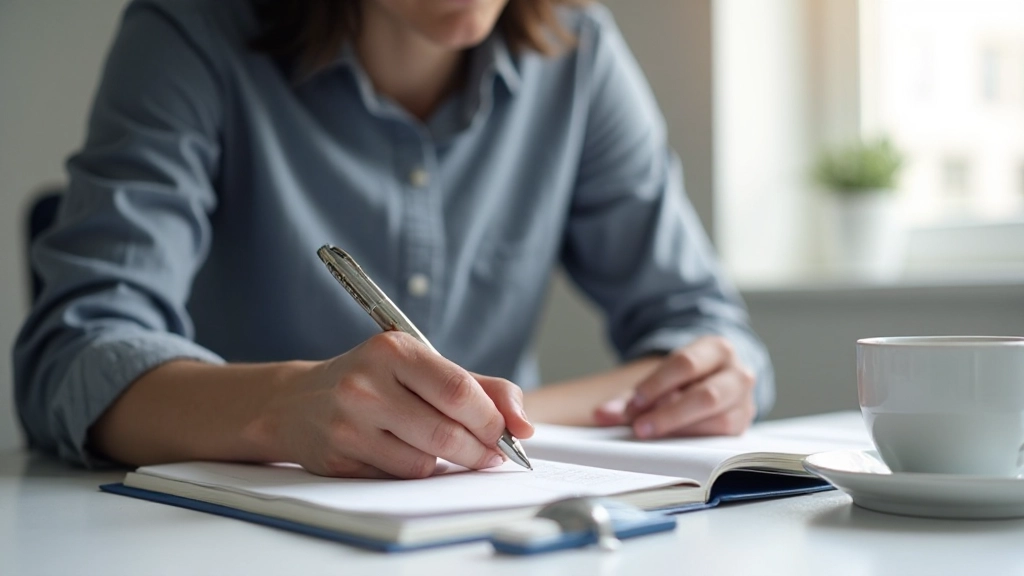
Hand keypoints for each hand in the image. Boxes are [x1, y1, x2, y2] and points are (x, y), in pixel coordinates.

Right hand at [266, 332, 532, 478]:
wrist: (298, 401)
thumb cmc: (374, 380)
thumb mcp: (422, 366)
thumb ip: (481, 387)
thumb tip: (524, 423)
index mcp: (393, 349)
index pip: (457, 390)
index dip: (492, 418)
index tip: (507, 432)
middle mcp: (366, 383)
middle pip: (445, 433)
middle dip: (479, 449)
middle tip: (491, 452)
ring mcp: (349, 423)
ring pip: (424, 462)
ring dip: (446, 462)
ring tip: (443, 447)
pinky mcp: (338, 458)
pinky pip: (398, 477)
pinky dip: (415, 471)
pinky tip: (407, 453)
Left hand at [592, 336, 755, 437]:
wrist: (714, 381)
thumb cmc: (685, 378)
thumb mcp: (661, 379)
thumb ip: (631, 396)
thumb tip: (601, 414)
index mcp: (717, 349)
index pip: (685, 364)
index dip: (656, 385)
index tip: (632, 405)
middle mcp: (738, 373)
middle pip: (706, 395)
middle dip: (669, 414)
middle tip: (639, 428)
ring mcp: (745, 401)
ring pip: (719, 420)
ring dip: (681, 431)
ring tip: (651, 436)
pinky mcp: (743, 426)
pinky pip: (722, 438)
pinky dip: (694, 441)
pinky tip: (672, 445)